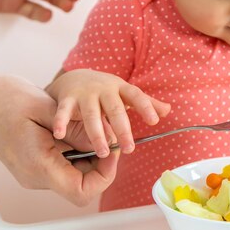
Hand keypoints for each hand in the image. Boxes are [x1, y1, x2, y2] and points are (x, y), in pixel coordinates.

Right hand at [0, 73, 116, 205]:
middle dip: (101, 164)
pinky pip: (65, 167)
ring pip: (75, 177)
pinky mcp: (34, 166)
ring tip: (90, 130)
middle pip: (82, 186)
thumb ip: (76, 129)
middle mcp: (36, 177)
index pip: (82, 192)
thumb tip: (104, 144)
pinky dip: (78, 153)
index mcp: (38, 166)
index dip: (105, 175)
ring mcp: (34, 174)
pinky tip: (76, 132)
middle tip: (107, 136)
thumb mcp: (46, 108)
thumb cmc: (4, 100)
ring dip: (90, 158)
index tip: (112, 150)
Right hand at [46, 69, 170, 157]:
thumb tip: (168, 110)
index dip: (145, 106)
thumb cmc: (105, 91)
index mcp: (120, 88)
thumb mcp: (125, 93)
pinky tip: (60, 134)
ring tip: (102, 152)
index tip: (154, 120)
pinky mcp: (67, 99)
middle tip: (129, 149)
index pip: (136, 96)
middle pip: (115, 109)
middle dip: (122, 128)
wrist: (74, 77)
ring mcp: (85, 94)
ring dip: (97, 133)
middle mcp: (104, 89)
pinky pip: (64, 111)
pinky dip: (61, 121)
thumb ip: (146, 102)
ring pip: (92, 114)